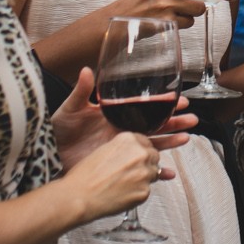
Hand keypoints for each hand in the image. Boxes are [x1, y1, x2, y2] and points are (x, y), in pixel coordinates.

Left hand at [51, 68, 196, 171]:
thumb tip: (87, 70)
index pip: (144, 107)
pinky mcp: (119, 163)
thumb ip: (82, 91)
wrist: (52, 155)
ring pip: (153, 144)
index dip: (162, 104)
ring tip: (186, 138)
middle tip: (191, 119)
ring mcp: (122, 147)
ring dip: (170, 142)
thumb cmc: (60, 129)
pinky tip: (168, 173)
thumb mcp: (71, 107)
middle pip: (154, 125)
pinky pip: (141, 167)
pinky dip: (156, 171)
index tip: (180, 100)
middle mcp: (123, 130)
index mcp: (115, 114)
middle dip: (174, 122)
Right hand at [61, 131, 161, 223]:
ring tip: (123, 184)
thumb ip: (123, 149)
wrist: (78, 197)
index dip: (139, 151)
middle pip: (154, 156)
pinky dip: (138, 193)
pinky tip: (122, 193)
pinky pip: (147, 190)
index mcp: (128, 140)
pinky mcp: (145, 191)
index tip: (134, 157)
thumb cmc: (84, 176)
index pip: (147, 142)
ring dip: (143, 178)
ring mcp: (144, 173)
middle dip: (145, 164)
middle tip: (128, 172)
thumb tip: (135, 153)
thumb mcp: (103, 150)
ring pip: (154, 174)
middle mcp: (140, 154)